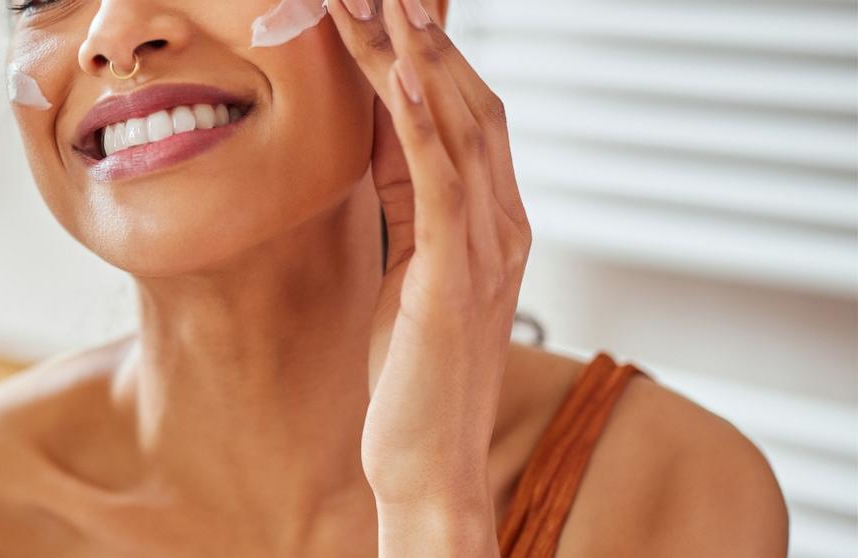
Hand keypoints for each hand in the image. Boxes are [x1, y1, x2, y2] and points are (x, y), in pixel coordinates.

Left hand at [327, 0, 531, 508]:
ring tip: (383, 3)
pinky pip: (444, 183)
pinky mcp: (456, 276)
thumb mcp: (407, 264)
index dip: (434, 59)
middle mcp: (503, 226)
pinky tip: (402, 75)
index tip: (392, 12)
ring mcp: (488, 249)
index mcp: (494, 223)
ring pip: (459, 130)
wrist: (425, 457)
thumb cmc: (413, 369)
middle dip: (426, 41)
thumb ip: (406, 199)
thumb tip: (384, 132)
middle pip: (471, 107)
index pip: (469, 119)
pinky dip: (424, 122)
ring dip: (420, 61)